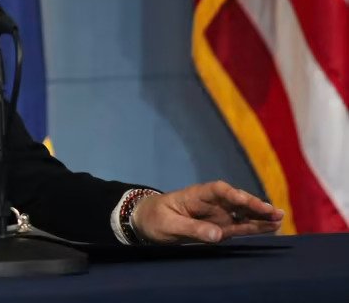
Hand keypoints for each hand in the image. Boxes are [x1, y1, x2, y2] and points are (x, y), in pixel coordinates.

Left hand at [131, 181, 284, 243]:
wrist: (146, 221)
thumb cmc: (154, 219)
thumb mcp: (168, 224)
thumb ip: (192, 228)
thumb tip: (218, 235)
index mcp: (196, 195)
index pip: (218, 190)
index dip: (233, 194)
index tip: (246, 200)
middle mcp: (211, 202)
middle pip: (235, 200)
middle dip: (254, 205)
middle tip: (273, 212)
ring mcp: (217, 214)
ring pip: (242, 213)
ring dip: (259, 215)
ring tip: (279, 218)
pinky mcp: (220, 226)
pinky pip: (240, 226)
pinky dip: (255, 226)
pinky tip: (271, 227)